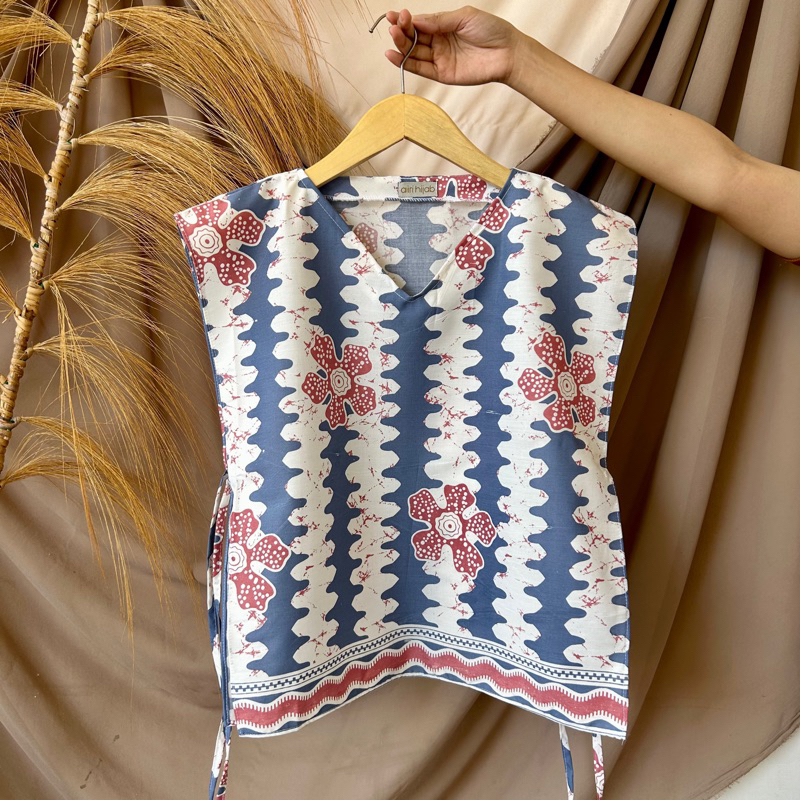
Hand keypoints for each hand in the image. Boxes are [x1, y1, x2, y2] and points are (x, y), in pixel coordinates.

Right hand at [383, 6, 522, 85]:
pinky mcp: (442, 75)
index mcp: (443, 26)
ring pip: (414, 53)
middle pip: (413, 38)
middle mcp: (439, 42)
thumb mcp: (464, 17)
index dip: (405, 20)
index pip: (418, 23)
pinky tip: (393, 55)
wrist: (507, 52)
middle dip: (401, 31)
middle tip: (394, 25)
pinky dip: (405, 63)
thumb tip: (417, 20)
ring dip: (401, 45)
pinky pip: (420, 69)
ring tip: (393, 36)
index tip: (395, 15)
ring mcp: (440, 59)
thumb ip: (439, 20)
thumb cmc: (491, 30)